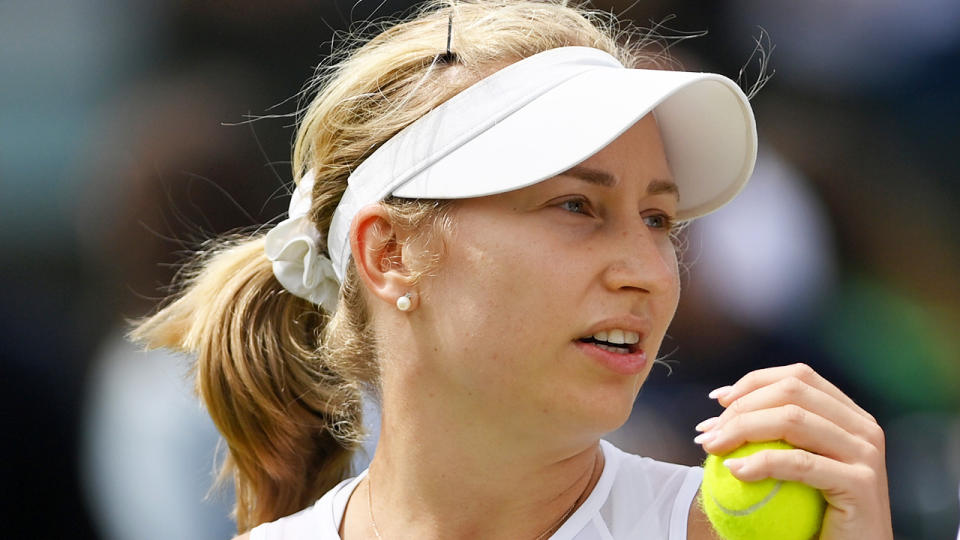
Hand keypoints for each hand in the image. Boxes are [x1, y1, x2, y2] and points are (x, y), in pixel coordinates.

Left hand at [693, 363, 892, 539]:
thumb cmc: (815, 514)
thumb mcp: (794, 464)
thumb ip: (772, 432)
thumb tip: (723, 402)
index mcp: (849, 415)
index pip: (797, 378)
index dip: (753, 382)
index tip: (719, 400)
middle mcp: (863, 428)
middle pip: (791, 393)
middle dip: (742, 406)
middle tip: (710, 431)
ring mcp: (865, 453)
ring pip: (792, 420)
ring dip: (742, 428)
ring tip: (713, 447)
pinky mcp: (861, 483)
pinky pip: (800, 463)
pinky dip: (762, 462)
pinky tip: (734, 470)